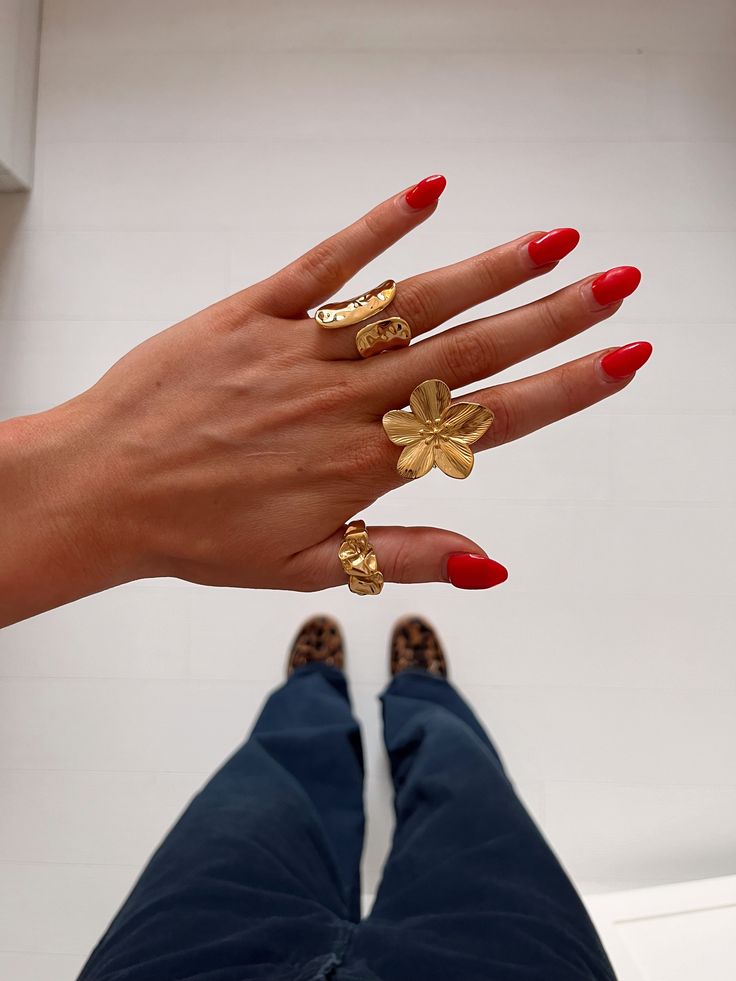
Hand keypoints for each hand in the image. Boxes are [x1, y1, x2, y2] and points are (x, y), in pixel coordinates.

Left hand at [0, 175, 648, 624]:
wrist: (102, 490)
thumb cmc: (199, 535)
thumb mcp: (305, 566)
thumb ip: (402, 557)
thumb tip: (491, 566)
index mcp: (364, 465)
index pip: (489, 423)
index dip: (564, 389)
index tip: (621, 358)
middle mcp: (346, 402)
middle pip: (471, 353)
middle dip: (555, 318)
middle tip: (619, 285)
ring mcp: (301, 352)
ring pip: (413, 303)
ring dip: (491, 270)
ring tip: (557, 242)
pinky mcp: (253, 313)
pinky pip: (326, 265)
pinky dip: (378, 227)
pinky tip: (430, 192)